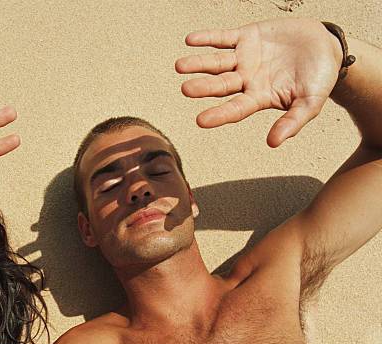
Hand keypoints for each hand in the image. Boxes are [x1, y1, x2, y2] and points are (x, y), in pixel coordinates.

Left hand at [175, 19, 342, 146]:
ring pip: (217, 62)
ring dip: (198, 63)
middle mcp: (246, 80)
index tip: (201, 121)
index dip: (218, 115)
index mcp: (258, 98)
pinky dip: (209, 37)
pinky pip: (224, 37)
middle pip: (221, 84)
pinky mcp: (248, 37)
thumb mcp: (310, 104)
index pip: (234, 109)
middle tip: (186, 89)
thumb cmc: (318, 81)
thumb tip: (273, 143)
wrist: (327, 49)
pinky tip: (191, 39)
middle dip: (203, 87)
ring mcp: (245, 58)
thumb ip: (292, 122)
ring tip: (180, 66)